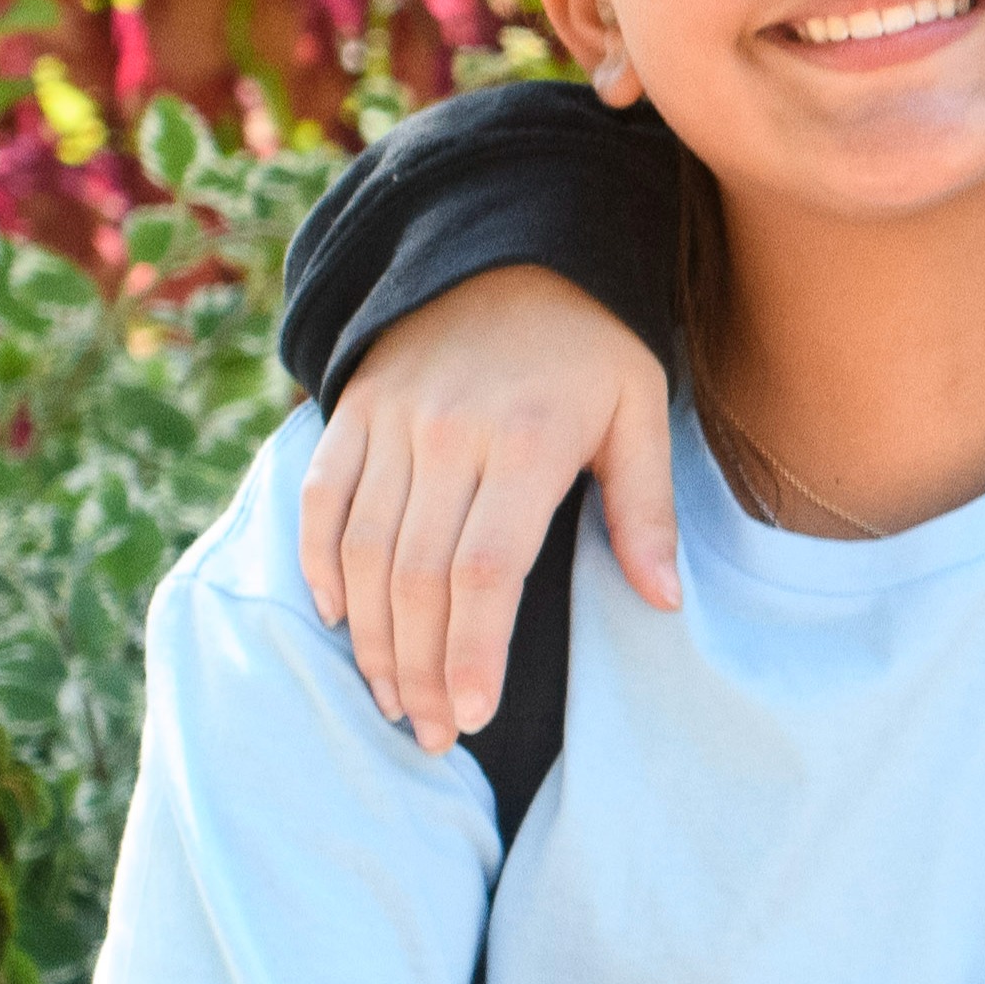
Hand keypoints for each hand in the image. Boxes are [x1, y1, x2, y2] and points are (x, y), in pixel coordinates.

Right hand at [292, 265, 678, 752]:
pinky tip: (335, 618)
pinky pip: (321, 497)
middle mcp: (446, 434)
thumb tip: (665, 602)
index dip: (470, 652)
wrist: (511, 248)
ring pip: (362, 548)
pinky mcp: (351, 408)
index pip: (484, 571)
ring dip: (369, 635)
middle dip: (416, 667)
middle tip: (429, 735)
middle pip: (415, 576)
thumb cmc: (593, 346)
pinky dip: (319, 561)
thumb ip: (647, 511)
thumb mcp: (642, 414)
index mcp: (525, 442)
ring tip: (389, 700)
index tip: (471, 716)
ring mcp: (389, 420)